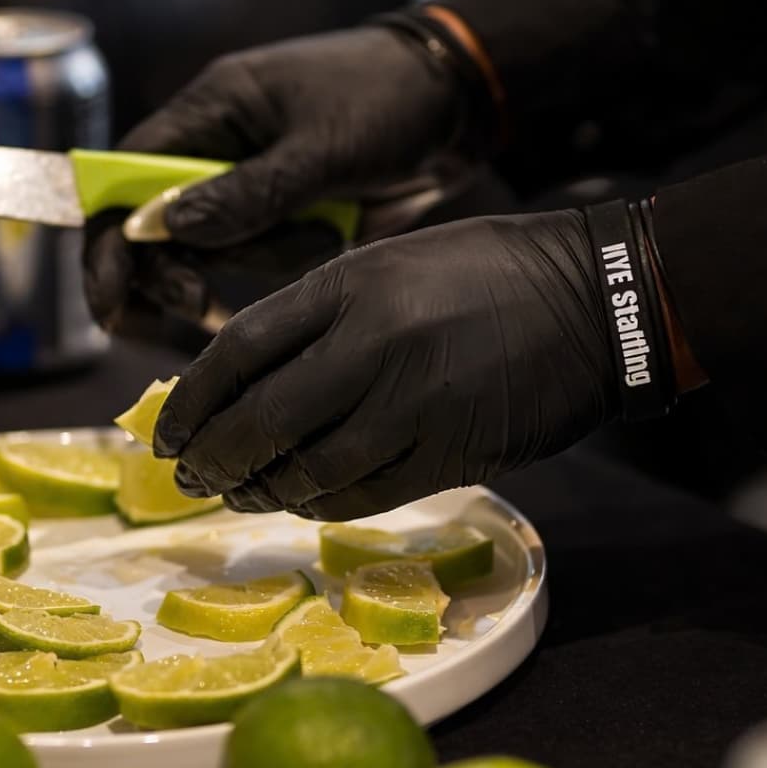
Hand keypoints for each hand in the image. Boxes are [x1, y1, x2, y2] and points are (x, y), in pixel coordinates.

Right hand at [83, 26, 467, 331]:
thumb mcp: (319, 148)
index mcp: (208, 113)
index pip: (123, 181)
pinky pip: (257, 263)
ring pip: (210, 256)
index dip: (108, 243)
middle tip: (200, 304)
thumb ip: (247, 194)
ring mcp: (247, 191)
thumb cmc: (387, 101)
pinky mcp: (281, 222)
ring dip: (256, 263)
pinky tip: (327, 241)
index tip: (112, 299)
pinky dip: (282, 267)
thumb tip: (164, 231)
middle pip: (153, 233)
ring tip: (321, 234)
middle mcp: (215, 154)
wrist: (457, 104)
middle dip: (172, 273)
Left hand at [152, 211, 620, 519]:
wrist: (599, 301)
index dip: (191, 400)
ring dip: (262, 491)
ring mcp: (413, 406)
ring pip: (308, 469)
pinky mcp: (452, 454)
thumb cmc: (489, 273)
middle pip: (262, 420)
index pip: (239, 350)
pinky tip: (302, 502)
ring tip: (239, 495)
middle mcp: (373, 345)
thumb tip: (247, 377)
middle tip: (187, 478)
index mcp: (351, 285)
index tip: (166, 430)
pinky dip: (322, 504)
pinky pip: (364, 494)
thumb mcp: (392, 263)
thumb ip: (320, 314)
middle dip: (213, 457)